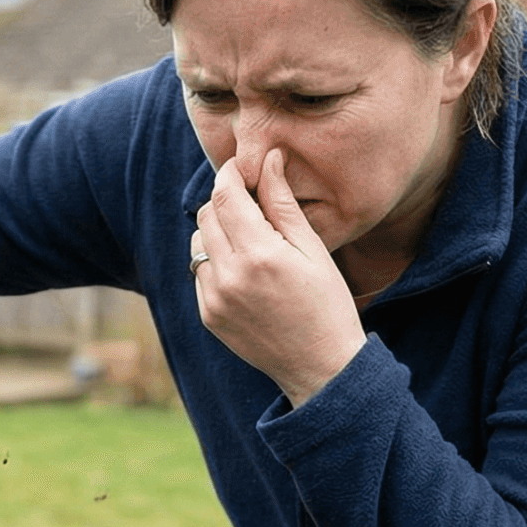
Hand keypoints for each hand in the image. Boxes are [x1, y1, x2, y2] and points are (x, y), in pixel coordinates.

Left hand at [192, 149, 366, 406]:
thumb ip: (283, 203)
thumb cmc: (327, 304)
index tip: (242, 168)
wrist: (321, 367)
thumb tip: (268, 159)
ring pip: (198, 242)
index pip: (225, 195)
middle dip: (224, 201)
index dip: (230, 174)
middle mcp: (229, 276)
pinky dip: (215, 262)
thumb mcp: (312, 249)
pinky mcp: (208, 315)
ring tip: (250, 240)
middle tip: (251, 204)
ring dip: (217, 231)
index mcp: (259, 254)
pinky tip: (245, 271)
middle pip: (206, 215)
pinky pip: (200, 272)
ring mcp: (214, 298)